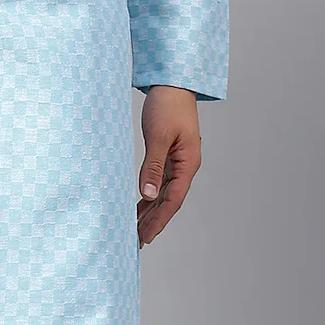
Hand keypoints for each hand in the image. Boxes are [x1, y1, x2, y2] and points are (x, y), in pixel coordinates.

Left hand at [136, 86, 201, 246]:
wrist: (172, 84)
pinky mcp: (168, 156)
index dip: (160, 220)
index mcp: (188, 163)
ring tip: (136, 230)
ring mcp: (177, 162)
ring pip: (164, 194)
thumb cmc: (167, 106)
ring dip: (151, 212)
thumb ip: (152, 166)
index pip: (174, 199)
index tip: (146, 236)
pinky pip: (159, 182)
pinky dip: (149, 196)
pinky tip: (139, 207)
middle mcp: (185, 166)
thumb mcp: (158, 136)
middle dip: (154, 222)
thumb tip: (148, 194)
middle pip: (169, 201)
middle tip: (137, 241)